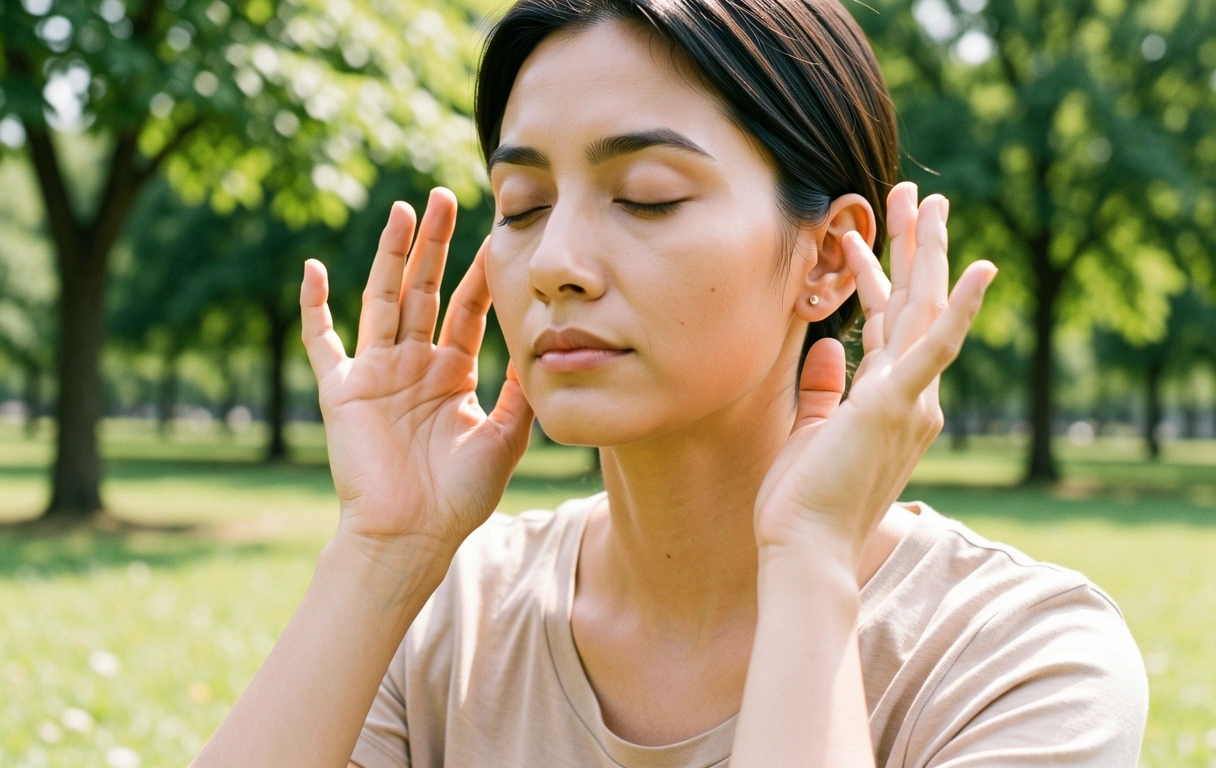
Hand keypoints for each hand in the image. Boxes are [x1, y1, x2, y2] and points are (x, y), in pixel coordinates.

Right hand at [299, 188, 533, 555]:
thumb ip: (522, 392)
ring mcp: (377, 373)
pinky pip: (323, 341)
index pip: (468, 310)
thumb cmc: (459, 497)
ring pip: (382, 298)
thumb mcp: (505, 438)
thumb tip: (547, 347)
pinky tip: (311, 267)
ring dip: (390, 255)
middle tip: (444, 197)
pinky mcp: (342, 389)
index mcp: (453, 374)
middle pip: (425, 289)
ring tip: (402, 210)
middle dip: (435, 245)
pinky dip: (313, 307)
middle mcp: (415, 365)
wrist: (410, 536)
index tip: (498, 234)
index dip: (482, 275)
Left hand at [753, 183, 995, 560]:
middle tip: (912, 193)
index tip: (860, 240)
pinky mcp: (898, 404)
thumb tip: (825, 347)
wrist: (806, 547)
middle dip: (911, 245)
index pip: (884, 324)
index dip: (875, 277)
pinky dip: (958, 307)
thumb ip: (820, 388)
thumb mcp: (808, 430)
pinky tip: (979, 268)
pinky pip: (935, 347)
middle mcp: (908, 394)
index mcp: (886, 399)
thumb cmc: (804, 500)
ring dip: (927, 252)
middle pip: (913, 304)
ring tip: (927, 200)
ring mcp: (909, 398)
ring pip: (923, 309)